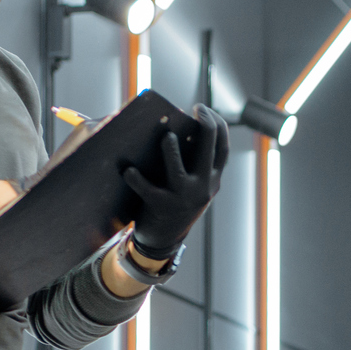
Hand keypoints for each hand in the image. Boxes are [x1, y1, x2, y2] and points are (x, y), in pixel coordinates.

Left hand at [122, 103, 230, 260]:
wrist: (164, 240)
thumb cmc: (174, 202)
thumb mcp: (192, 185)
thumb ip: (192, 161)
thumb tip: (175, 127)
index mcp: (212, 180)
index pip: (222, 148)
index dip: (218, 126)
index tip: (205, 110)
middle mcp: (203, 188)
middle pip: (210, 152)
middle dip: (206, 126)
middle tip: (197, 109)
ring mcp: (183, 199)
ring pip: (178, 172)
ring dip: (171, 151)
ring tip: (166, 136)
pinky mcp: (161, 207)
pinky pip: (147, 190)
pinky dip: (136, 179)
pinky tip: (128, 169)